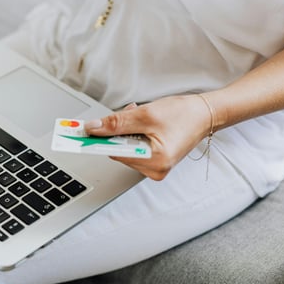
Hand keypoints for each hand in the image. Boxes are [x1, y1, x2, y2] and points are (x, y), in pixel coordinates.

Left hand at [84, 95, 213, 179]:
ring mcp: (154, 168)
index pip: (115, 152)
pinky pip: (132, 148)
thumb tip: (92, 128)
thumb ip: (117, 123)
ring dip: (126, 130)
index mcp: (155, 161)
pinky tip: (144, 123)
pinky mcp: (154, 162)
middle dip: (118, 131)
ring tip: (142, 117)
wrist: (205, 114)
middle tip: (130, 113)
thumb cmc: (183, 114)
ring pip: (124, 148)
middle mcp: (154, 170)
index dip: (97, 140)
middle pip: (118, 151)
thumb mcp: (146, 114)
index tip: (78, 135)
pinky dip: (133, 134)